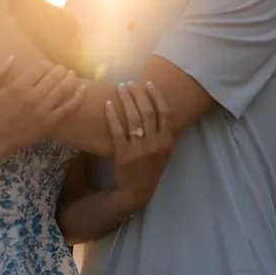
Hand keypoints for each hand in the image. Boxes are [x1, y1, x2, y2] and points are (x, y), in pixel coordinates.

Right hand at [0, 57, 86, 152]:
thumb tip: (13, 56)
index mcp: (19, 86)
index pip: (40, 68)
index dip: (46, 64)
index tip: (47, 65)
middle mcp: (34, 96)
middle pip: (54, 76)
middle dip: (60, 70)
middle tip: (61, 69)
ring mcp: (43, 110)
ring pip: (62, 89)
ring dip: (69, 79)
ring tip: (72, 74)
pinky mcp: (50, 122)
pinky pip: (67, 107)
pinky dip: (77, 97)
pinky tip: (82, 89)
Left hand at [105, 81, 173, 211]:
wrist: (138, 190)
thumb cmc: (150, 167)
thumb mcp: (164, 152)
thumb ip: (163, 133)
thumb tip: (157, 107)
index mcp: (167, 141)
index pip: (165, 113)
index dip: (156, 96)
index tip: (148, 84)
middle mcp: (155, 144)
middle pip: (148, 112)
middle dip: (138, 94)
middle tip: (130, 84)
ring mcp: (140, 149)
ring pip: (133, 118)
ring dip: (126, 100)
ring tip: (120, 88)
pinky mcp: (124, 154)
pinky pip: (118, 130)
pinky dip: (113, 115)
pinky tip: (108, 105)